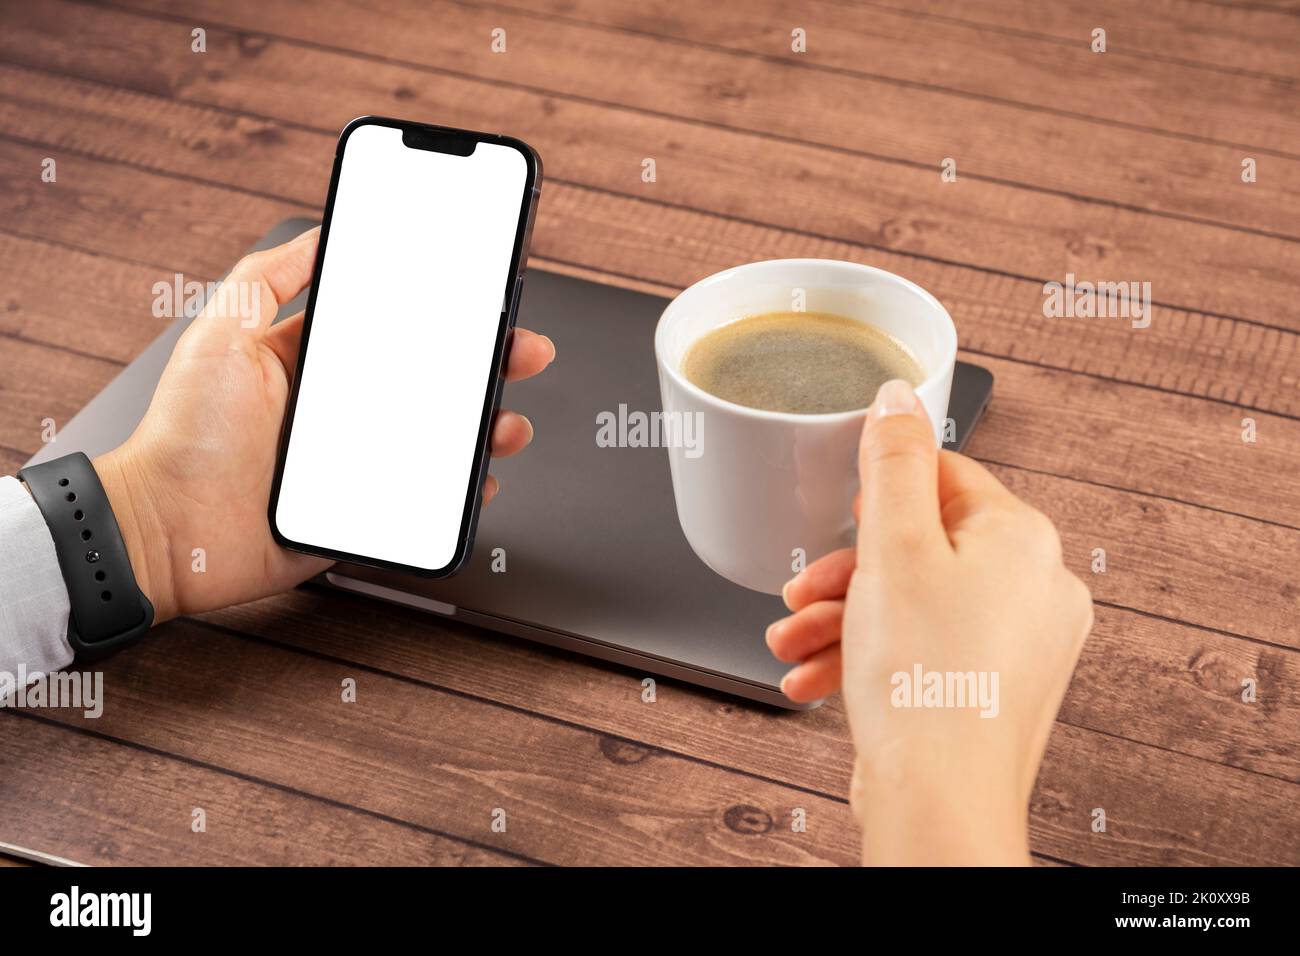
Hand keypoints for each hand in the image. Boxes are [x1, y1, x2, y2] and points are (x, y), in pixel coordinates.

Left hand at [94, 227, 555, 624]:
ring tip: (506, 422)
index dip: (447, 314)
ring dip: (488, 427)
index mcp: (319, 363)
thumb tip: (320, 232)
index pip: (398, 329)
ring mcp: (361, 462)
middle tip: (523, 350)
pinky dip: (463, 492)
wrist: (163, 529)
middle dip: (489, 364)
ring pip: (444, 440)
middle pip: (436, 382)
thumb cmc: (182, 434)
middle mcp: (346, 410)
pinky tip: (479, 478)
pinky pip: (430, 501)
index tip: (485, 296)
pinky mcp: (366, 512)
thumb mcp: (222, 332)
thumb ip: (269, 277)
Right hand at [766, 379, 1092, 864]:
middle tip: (804, 592)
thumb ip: (891, 463)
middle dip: (845, 574)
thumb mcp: (891, 550)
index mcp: (1024, 540)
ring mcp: (1019, 645)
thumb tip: (897, 397)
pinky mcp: (992, 689)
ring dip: (843, 620)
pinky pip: (924, 650)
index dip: (877, 496)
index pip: (944, 477)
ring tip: (793, 644)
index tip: (840, 518)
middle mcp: (1036, 588)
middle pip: (920, 547)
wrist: (938, 805)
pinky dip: (868, 657)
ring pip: (914, 603)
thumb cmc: (924, 688)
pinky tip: (816, 677)